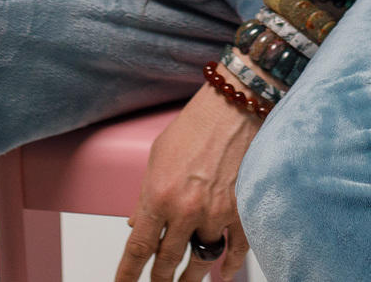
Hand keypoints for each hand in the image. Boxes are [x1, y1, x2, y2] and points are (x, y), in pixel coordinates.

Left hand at [114, 70, 267, 281]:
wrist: (233, 106)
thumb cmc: (196, 125)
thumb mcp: (157, 157)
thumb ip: (145, 195)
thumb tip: (135, 223)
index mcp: (159, 196)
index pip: (138, 248)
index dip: (128, 275)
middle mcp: (186, 210)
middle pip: (167, 261)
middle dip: (160, 279)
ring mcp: (216, 213)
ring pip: (201, 260)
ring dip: (191, 276)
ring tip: (185, 281)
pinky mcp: (242, 210)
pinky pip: (235, 250)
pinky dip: (229, 266)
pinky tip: (222, 273)